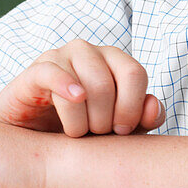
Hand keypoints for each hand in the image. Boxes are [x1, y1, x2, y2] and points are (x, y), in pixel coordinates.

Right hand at [0, 40, 164, 137]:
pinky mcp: (35, 70)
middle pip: (109, 83)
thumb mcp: (116, 128)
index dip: (131, 107)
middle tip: (95, 136)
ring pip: (86, 84)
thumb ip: (142, 119)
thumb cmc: (82, 127)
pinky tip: (74, 99)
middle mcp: (89, 52)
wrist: (34, 136)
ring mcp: (61, 57)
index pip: (135, 74)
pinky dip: (66, 86)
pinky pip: (53, 72)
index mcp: (113, 61)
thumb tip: (153, 107)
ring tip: (77, 134)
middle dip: (106, 119)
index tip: (121, 132)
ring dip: (85, 120)